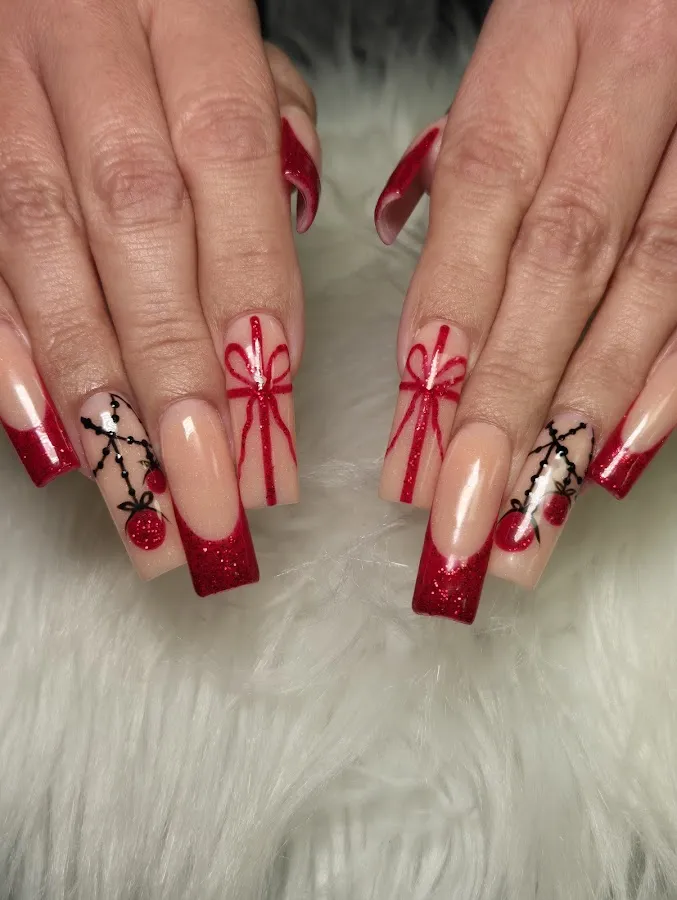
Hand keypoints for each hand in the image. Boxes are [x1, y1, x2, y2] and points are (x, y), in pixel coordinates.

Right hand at [0, 0, 319, 594]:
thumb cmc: (149, 4)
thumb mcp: (225, 34)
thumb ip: (263, 130)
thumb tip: (289, 239)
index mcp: (183, 12)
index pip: (231, 163)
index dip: (250, 297)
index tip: (276, 417)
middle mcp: (83, 46)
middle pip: (136, 224)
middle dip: (176, 373)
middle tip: (211, 496)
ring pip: (41, 248)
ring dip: (94, 385)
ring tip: (138, 494)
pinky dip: (6, 345)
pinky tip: (42, 431)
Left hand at [375, 0, 676, 620]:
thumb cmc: (586, 21)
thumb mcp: (518, 57)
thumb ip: (476, 172)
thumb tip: (429, 342)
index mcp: (551, 31)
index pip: (486, 186)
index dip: (450, 312)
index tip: (413, 427)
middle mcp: (639, 73)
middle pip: (564, 257)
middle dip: (508, 398)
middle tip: (461, 513)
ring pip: (650, 283)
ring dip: (583, 411)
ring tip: (532, 511)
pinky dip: (670, 373)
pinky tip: (622, 450)